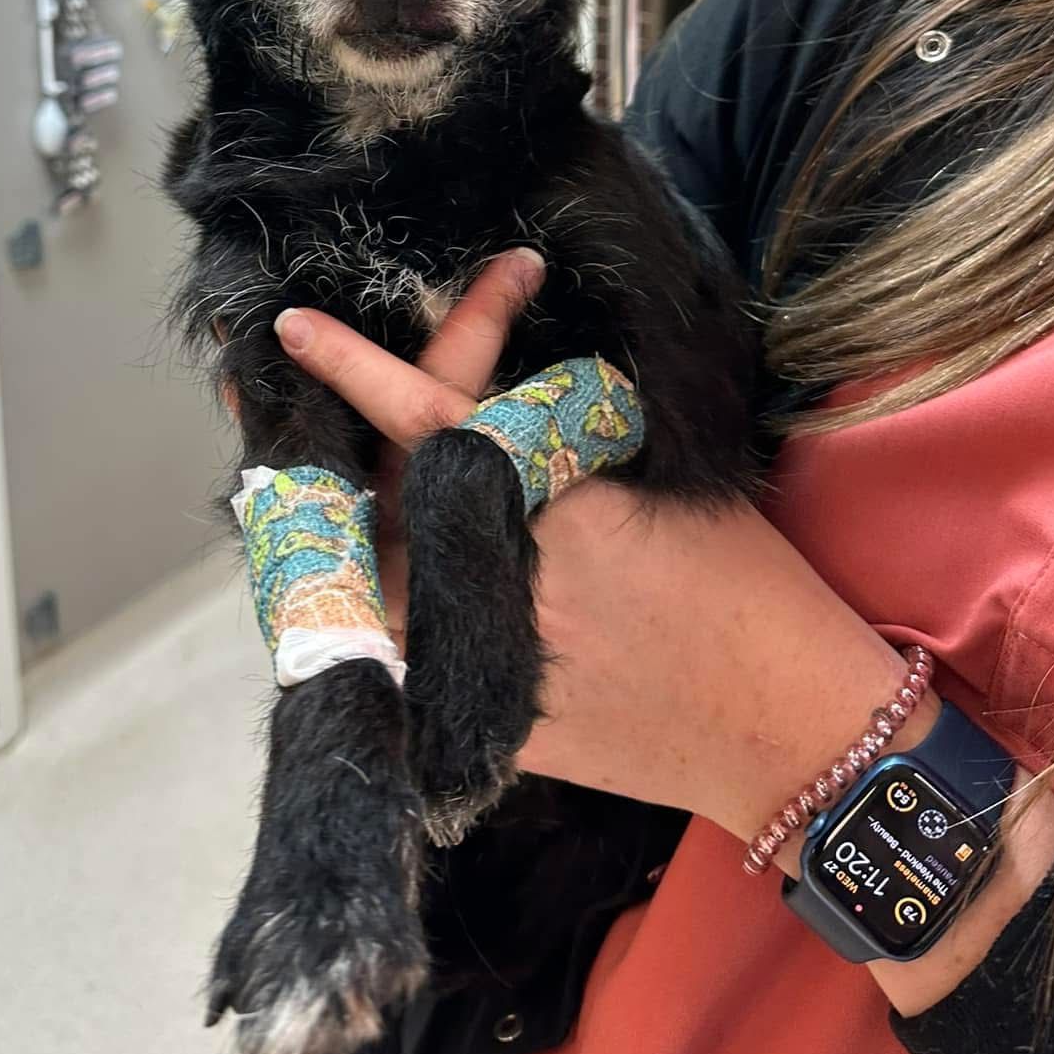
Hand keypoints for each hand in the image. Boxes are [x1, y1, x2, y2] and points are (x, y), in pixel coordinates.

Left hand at [278, 284, 904, 835]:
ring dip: (340, 517)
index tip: (291, 326)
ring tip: (303, 464)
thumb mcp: (659, 472)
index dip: (354, 364)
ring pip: (366, 572)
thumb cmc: (747, 585)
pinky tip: (363, 557)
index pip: (425, 415)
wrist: (788, 728)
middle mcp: (493, 582)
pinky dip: (382, 593)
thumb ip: (560, 437)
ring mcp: (476, 661)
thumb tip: (484, 396)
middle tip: (265, 391)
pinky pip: (401, 643)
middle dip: (323, 436)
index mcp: (547, 503)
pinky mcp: (476, 722)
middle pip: (372, 495)